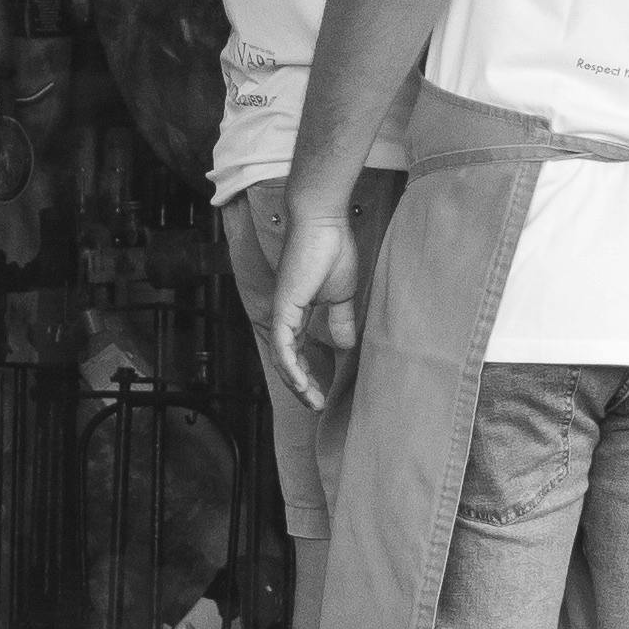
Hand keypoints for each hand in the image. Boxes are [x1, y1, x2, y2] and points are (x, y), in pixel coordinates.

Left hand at [267, 209, 360, 417]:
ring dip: (296, 383)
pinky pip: (284, 344)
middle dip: (301, 387)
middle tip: (317, 406)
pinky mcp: (284, 306)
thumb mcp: (342, 295)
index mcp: (298, 312)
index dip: (308, 375)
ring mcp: (282, 311)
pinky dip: (291, 366)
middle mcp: (285, 315)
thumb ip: (340, 320)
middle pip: (288, 361)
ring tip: (312, 401)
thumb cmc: (332, 249)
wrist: (324, 223)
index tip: (322, 394)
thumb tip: (346, 344)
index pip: (298, 352)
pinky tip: (301, 383)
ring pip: (283, 358)